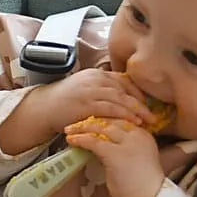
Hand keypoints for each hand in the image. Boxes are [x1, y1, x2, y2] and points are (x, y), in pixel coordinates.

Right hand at [0, 70, 149, 156]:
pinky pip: (111, 108)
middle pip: (126, 89)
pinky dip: (124, 115)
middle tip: (154, 115)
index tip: (148, 104)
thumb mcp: (84, 89)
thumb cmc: (63, 102)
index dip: (139, 93)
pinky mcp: (86, 104)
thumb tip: (122, 99)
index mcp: (97, 74)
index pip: (124, 81)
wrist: (42, 108)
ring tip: (147, 121)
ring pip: (121, 98)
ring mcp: (91, 91)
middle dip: (142, 103)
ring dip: (136, 110)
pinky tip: (132, 122)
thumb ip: (101, 90)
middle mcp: (95, 79)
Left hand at [64, 118, 164, 196]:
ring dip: (82, 128)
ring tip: (69, 130)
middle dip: (91, 120)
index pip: (120, 119)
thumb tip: (103, 145)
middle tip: (75, 123)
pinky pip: (94, 141)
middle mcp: (137, 135)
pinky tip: (71, 140)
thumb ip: (122, 149)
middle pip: (110, 120)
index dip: (103, 119)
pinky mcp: (115, 153)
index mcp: (143, 135)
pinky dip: (80, 139)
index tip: (89, 120)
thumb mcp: (135, 159)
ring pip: (100, 127)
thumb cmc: (140, 184)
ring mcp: (127, 143)